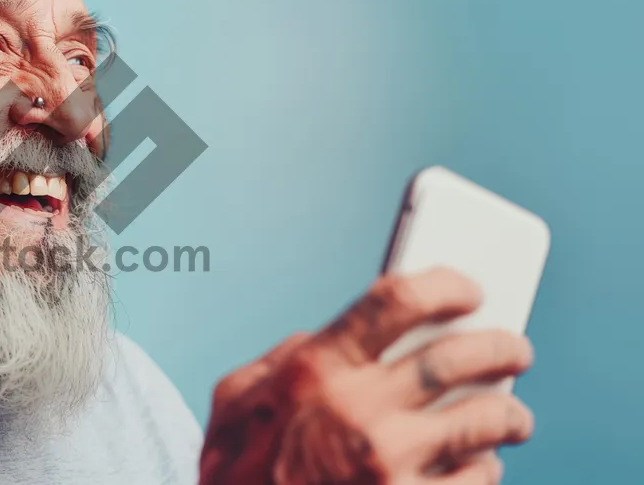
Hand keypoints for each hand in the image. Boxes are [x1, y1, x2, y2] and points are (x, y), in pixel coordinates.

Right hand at [200, 268, 534, 484]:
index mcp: (314, 370)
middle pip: (455, 358)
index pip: (395, 301)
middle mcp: (356, 410)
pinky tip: (481, 464)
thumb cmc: (238, 475)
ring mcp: (388, 464)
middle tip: (514, 350)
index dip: (443, 286)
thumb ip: (285, 358)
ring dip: (509, 413)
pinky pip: (476, 480)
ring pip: (483, 419)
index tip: (467, 290)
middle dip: (499, 348)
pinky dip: (487, 468)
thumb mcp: (236, 400)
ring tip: (512, 415)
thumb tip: (330, 335)